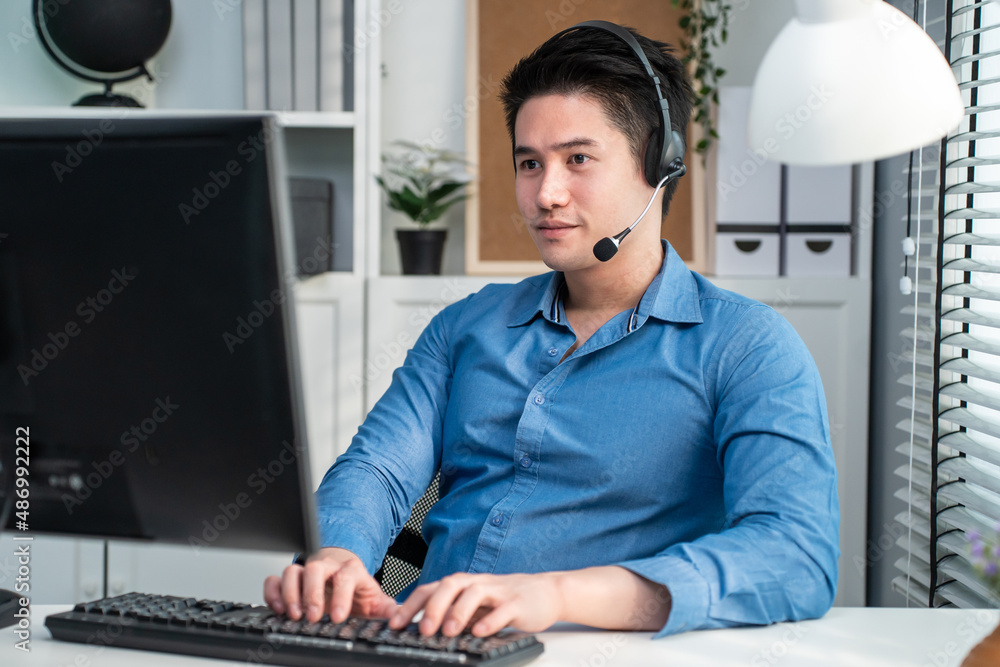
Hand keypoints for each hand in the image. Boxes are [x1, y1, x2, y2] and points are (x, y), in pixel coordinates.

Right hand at [263, 547, 398, 623]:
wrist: (344, 572)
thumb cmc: (357, 588)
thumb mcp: (374, 598)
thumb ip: (387, 609)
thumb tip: (401, 618)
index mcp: (351, 570)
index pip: (345, 576)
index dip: (341, 596)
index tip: (337, 616)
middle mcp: (328, 567)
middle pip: (316, 569)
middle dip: (312, 594)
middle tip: (311, 616)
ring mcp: (307, 571)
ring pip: (294, 571)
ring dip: (291, 593)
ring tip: (293, 614)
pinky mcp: (292, 578)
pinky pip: (276, 578)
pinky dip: (273, 591)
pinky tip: (278, 608)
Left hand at [388, 572, 562, 636]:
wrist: (546, 592)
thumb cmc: (504, 600)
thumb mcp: (475, 605)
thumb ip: (452, 612)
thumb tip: (420, 629)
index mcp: (464, 584)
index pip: (432, 588)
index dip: (411, 605)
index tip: (394, 624)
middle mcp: (478, 583)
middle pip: (450, 585)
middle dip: (433, 607)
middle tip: (423, 630)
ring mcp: (498, 592)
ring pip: (474, 593)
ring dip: (458, 612)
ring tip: (448, 632)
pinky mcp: (518, 603)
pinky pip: (503, 610)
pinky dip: (490, 621)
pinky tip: (480, 632)